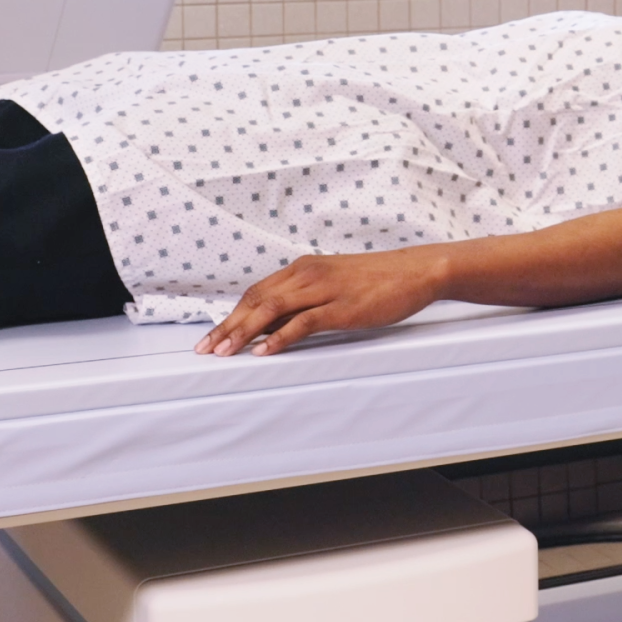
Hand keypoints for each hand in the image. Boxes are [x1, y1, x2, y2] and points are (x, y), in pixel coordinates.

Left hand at [194, 247, 451, 356]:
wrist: (416, 270)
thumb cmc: (378, 280)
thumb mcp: (335, 283)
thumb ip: (307, 298)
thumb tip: (278, 324)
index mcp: (304, 269)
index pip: (257, 292)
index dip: (232, 315)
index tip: (212, 335)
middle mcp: (307, 274)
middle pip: (256, 300)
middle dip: (228, 326)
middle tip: (206, 349)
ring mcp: (324, 289)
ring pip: (272, 309)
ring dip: (244, 332)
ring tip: (225, 352)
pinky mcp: (341, 307)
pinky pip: (303, 322)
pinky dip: (279, 337)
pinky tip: (265, 351)